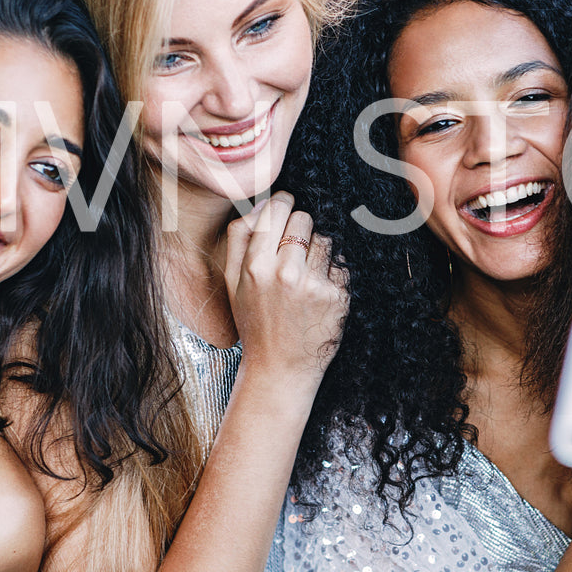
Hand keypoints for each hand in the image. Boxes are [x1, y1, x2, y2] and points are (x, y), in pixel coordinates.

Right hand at [223, 192, 348, 387]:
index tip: (286, 208)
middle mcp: (285, 273)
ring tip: (305, 274)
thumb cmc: (255, 322)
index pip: (277, 208)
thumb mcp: (232, 281)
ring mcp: (313, 285)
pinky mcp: (336, 297)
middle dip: (301, 227)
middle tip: (294, 249)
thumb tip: (262, 202)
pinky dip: (331, 272)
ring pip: (325, 238)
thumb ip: (239, 237)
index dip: (283, 203)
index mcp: (255, 266)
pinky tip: (317, 291)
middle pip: (304, 218)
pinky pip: (340, 264)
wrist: (279, 369)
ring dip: (318, 249)